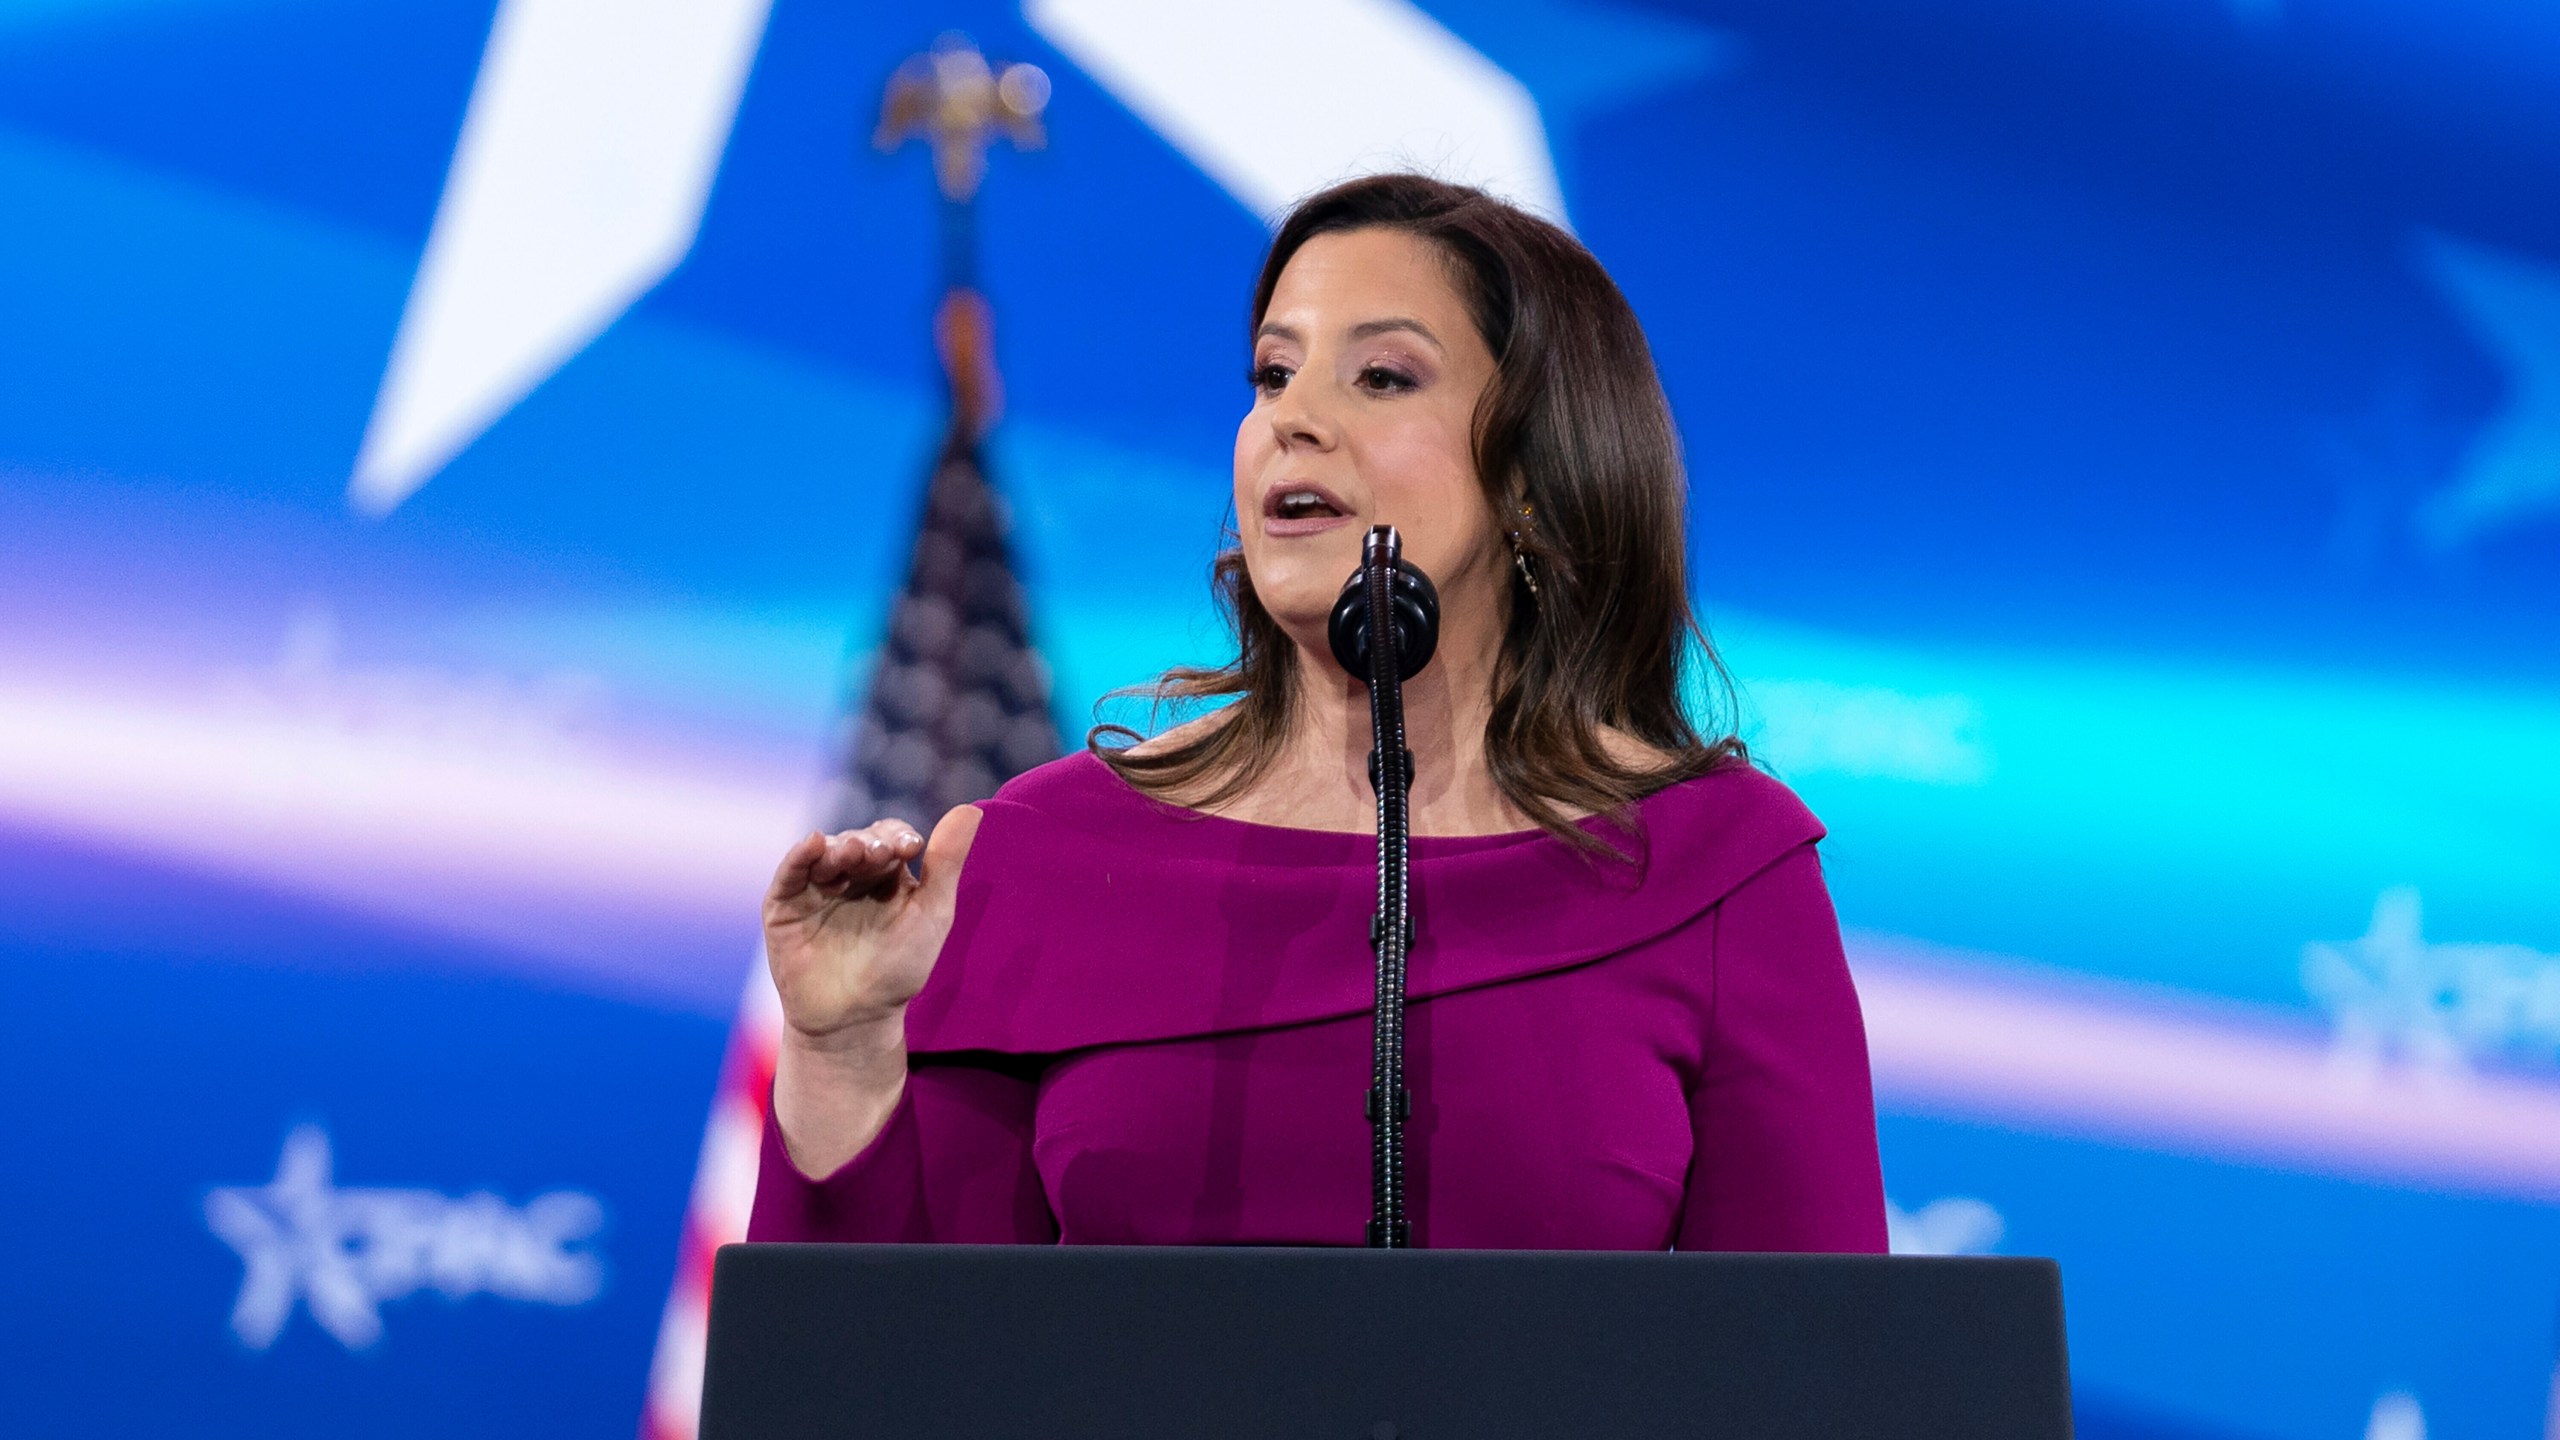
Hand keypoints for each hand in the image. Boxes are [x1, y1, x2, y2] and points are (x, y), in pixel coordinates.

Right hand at [763, 806, 983, 1046]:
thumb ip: (947, 863)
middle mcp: (850, 874)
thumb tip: (973, 809)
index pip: (890, 837)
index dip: (898, 836)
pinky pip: (790, 872)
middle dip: (869, 843)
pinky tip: (812, 843)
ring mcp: (815, 887)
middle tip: (881, 853)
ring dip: (839, 846)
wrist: (856, 1018)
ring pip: (824, 851)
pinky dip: (799, 855)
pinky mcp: (784, 904)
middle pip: (857, 840)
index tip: (911, 847)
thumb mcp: (931, 913)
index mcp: (886, 873)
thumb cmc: (899, 968)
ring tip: (853, 852)